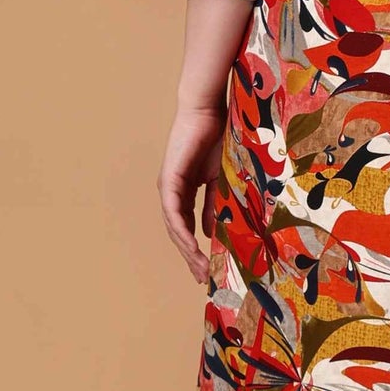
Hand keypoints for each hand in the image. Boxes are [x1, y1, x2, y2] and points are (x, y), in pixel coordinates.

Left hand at [157, 100, 227, 283]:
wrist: (208, 113)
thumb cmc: (216, 139)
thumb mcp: (220, 180)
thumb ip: (215, 205)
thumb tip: (210, 233)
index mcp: (184, 192)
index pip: (187, 227)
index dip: (196, 249)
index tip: (209, 268)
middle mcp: (172, 193)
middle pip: (179, 233)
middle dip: (191, 257)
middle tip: (204, 278)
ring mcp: (168, 188)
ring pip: (175, 228)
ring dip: (187, 250)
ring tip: (201, 268)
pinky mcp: (169, 181)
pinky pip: (175, 214)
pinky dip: (183, 232)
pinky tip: (193, 247)